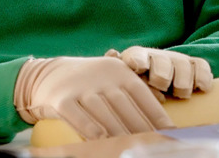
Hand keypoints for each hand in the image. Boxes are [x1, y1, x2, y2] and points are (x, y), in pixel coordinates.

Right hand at [14, 56, 173, 139]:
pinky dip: (90, 129)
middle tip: (152, 144)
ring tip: (131, 147)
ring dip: (119, 133)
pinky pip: (79, 117)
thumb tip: (163, 106)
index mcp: (119, 71)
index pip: (142, 95)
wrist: (48, 73)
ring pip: (104, 114)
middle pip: (126, 107)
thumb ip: (135, 90)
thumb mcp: (113, 77)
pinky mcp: (61, 99)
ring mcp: (81, 87)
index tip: (169, 132)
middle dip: (141, 129)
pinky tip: (101, 140)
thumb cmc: (89, 81)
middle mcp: (102, 77)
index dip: (157, 115)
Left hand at [107, 47, 212, 99]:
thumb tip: (113, 52)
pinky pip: (202, 66)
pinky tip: (201, 89)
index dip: (138, 61)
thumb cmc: (135, 85)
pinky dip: (203, 77)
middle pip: (161, 61)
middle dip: (162, 73)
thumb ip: (119, 71)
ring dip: (182, 79)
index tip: (139, 68)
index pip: (137, 56)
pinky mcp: (194, 66)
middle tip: (163, 85)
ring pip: (182, 63)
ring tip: (181, 93)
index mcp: (136, 59)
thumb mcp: (123, 81)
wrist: (156, 82)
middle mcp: (158, 57)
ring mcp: (177, 60)